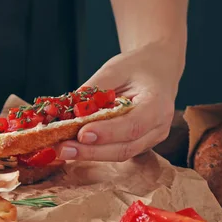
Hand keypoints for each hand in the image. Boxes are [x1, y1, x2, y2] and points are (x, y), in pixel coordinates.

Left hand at [57, 41, 183, 161]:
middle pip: (125, 147)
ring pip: (119, 154)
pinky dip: (94, 151)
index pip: (133, 125)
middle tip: (63, 149)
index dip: (107, 133)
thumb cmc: (137, 67)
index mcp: (157, 104)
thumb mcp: (114, 69)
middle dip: (91, 151)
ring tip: (63, 150)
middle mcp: (158, 127)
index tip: (81, 134)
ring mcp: (150, 140)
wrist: (158, 70)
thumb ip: (92, 91)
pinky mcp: (139, 145)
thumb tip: (63, 111)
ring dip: (89, 154)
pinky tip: (73, 149)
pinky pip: (116, 151)